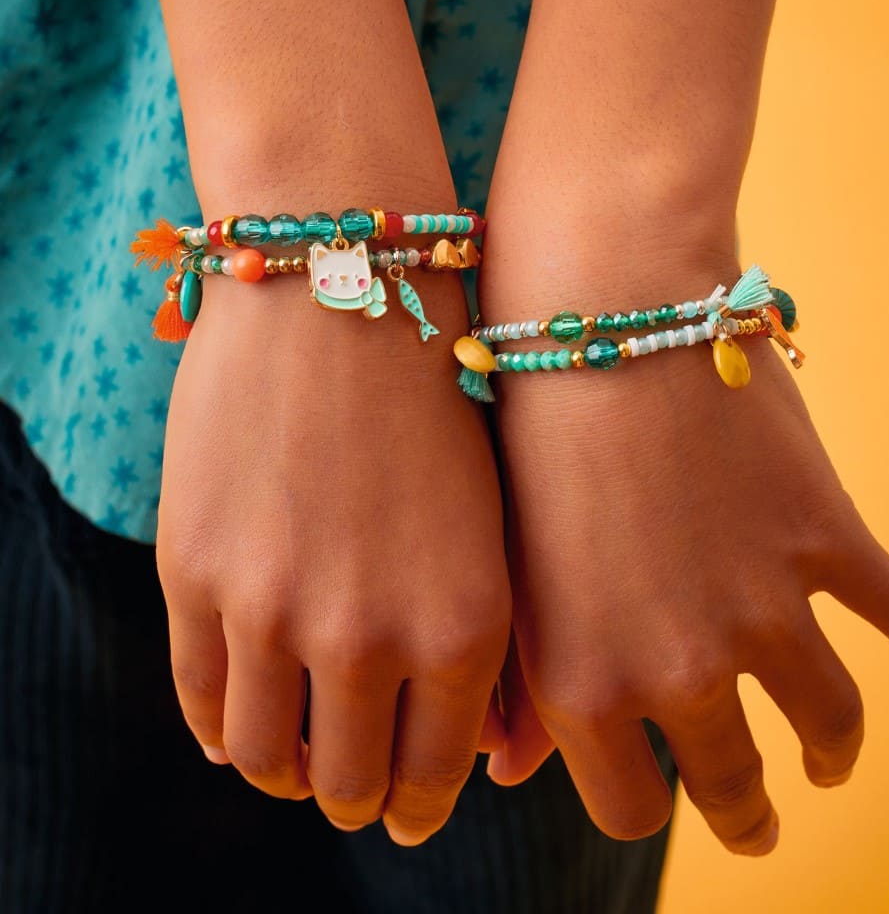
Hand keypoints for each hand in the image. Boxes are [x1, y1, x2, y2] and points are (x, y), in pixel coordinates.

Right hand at [156, 268, 509, 845]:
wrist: (341, 285)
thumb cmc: (438, 396)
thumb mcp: (492, 525)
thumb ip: (491, 651)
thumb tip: (487, 758)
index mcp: (466, 624)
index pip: (437, 775)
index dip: (421, 802)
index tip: (410, 804)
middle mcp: (372, 633)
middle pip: (352, 784)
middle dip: (360, 795)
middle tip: (358, 784)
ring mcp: (273, 608)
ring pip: (269, 759)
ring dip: (287, 770)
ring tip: (298, 756)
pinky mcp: (194, 571)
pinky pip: (200, 702)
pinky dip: (222, 730)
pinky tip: (240, 720)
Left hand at [483, 251, 888, 854]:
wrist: (596, 309)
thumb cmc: (521, 435)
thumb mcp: (501, 577)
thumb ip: (513, 691)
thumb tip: (508, 778)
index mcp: (584, 687)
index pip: (632, 811)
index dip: (647, 805)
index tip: (659, 794)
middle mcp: (680, 670)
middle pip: (734, 788)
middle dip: (745, 814)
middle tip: (752, 817)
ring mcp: (766, 608)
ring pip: (831, 724)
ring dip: (833, 751)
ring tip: (825, 758)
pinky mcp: (827, 538)